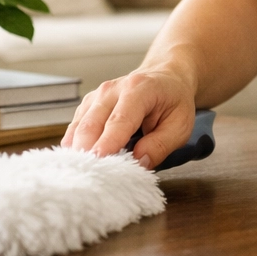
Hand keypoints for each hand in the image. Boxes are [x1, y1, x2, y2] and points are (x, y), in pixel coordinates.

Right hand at [63, 62, 197, 168]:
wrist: (166, 77)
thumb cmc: (173, 101)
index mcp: (138, 90)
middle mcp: (112, 90)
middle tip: (90, 178)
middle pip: (91, 124)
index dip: (108, 143)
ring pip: (79, 127)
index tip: (99, 162)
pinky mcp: (88, 105)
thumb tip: (140, 162)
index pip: (119, 120)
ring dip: (79, 151)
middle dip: (87, 152)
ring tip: (83, 174)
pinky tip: (80, 161)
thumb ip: (161, 145)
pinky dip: (76, 145)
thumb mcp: (180, 125)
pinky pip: (76, 128)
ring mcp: (96, 96)